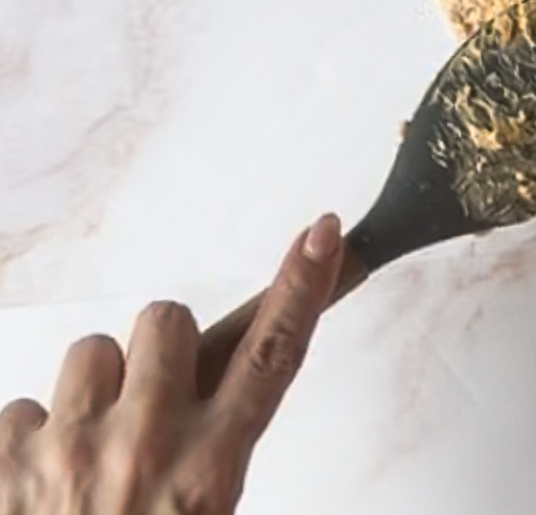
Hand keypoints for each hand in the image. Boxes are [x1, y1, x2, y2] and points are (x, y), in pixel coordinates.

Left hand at [0, 214, 342, 514]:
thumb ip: (207, 464)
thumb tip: (204, 423)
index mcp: (210, 468)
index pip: (273, 353)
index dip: (303, 284)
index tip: (322, 231)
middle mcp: (147, 442)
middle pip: (166, 321)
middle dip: (158, 347)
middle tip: (149, 400)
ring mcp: (70, 447)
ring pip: (88, 352)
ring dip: (91, 389)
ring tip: (87, 450)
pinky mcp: (4, 460)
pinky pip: (17, 407)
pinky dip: (26, 438)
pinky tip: (34, 484)